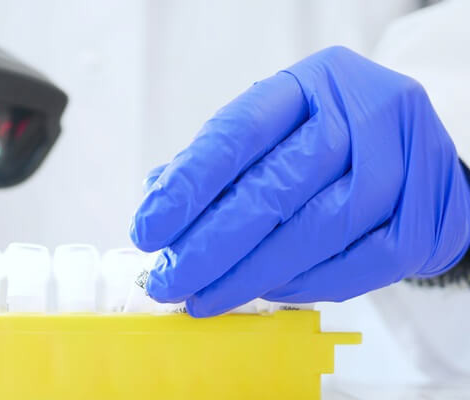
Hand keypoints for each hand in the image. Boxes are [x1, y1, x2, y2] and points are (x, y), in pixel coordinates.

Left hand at [130, 46, 469, 316]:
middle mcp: (361, 113)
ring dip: (251, 275)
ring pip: (317, 231)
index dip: (188, 186)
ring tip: (205, 298)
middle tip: (169, 281)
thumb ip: (217, 164)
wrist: (420, 157)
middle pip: (275, 188)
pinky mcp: (428, 214)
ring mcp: (403, 163)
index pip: (238, 134)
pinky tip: (267, 291)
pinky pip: (359, 264)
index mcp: (309, 86)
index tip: (148, 229)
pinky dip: (305, 284)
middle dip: (211, 244)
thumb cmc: (328, 143)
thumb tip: (156, 202)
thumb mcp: (273, 132)